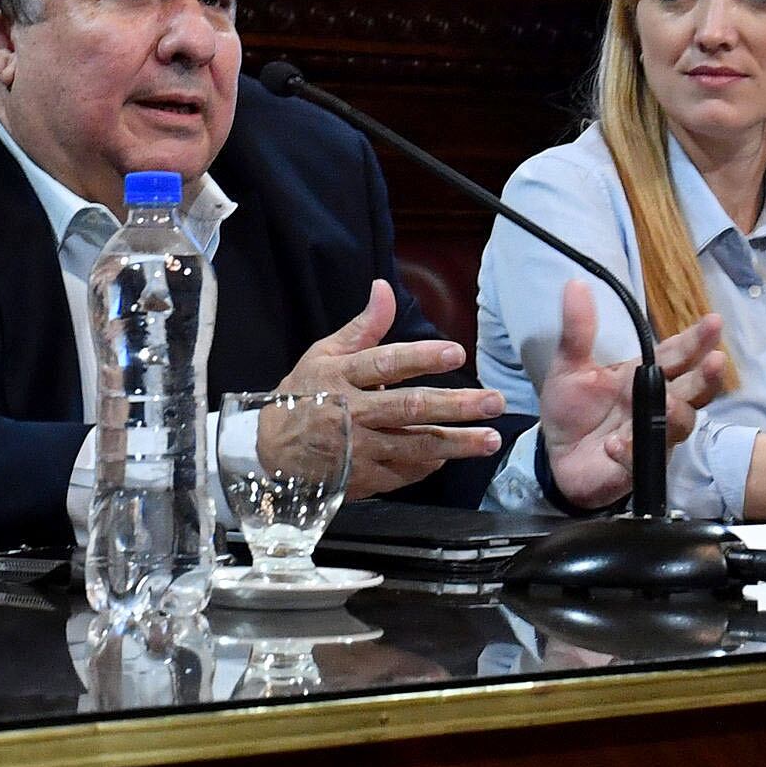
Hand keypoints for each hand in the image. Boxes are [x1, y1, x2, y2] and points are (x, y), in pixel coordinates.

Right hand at [276, 280, 505, 497]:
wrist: (270, 452)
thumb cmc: (303, 396)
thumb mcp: (324, 355)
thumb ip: (363, 327)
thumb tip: (384, 288)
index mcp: (341, 377)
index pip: (386, 364)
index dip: (421, 358)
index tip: (457, 353)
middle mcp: (353, 413)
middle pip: (409, 408)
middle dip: (455, 406)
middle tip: (494, 402)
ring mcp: (359, 450)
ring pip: (415, 446)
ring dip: (457, 443)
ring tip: (491, 438)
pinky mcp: (364, 478)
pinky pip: (405, 472)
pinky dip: (430, 463)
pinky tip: (453, 454)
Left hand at [535, 279, 725, 509]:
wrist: (556, 456)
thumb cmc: (572, 408)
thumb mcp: (569, 366)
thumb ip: (578, 330)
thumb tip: (576, 283)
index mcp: (644, 375)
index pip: (677, 354)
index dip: (697, 340)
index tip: (714, 321)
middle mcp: (656, 404)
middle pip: (692, 389)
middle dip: (706, 376)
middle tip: (716, 360)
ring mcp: (652, 435)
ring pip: (679, 424)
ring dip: (675, 412)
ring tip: (665, 401)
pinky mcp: (637, 466)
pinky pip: (641, 459)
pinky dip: (628, 451)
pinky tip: (614, 444)